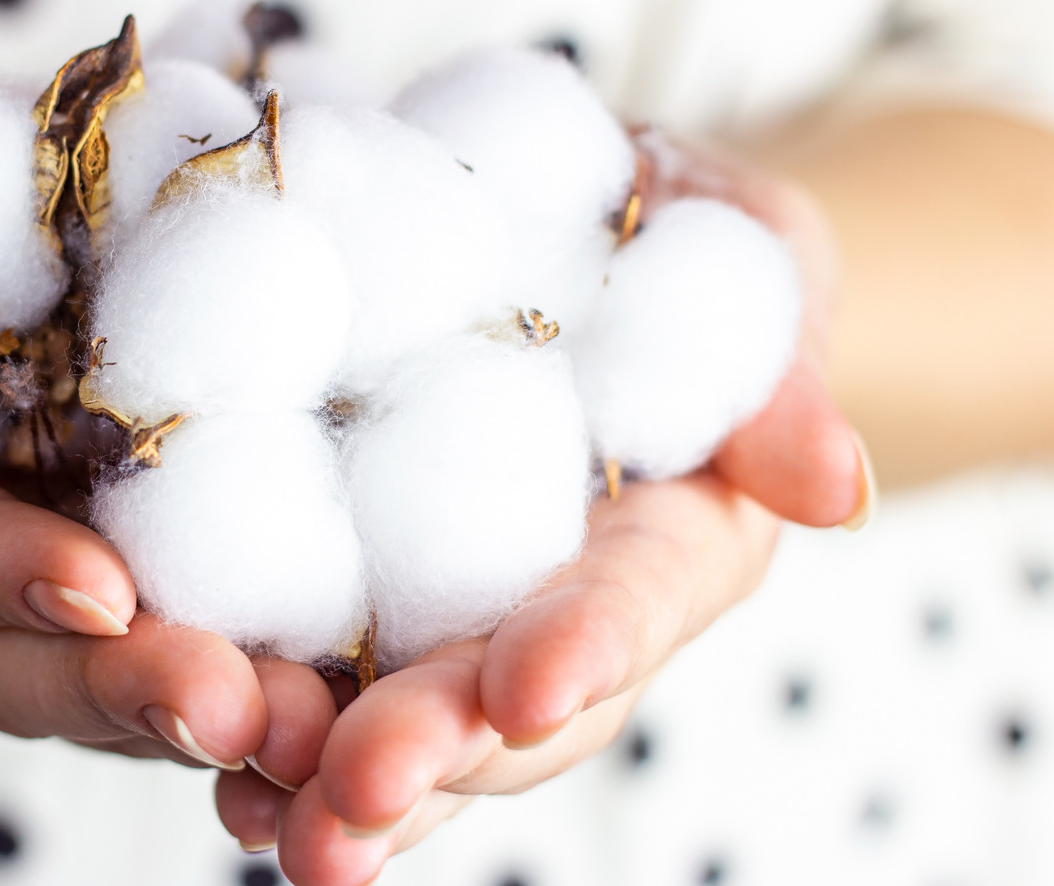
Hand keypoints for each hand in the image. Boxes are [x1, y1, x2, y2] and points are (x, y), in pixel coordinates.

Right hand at [0, 142, 270, 770]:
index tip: (100, 591)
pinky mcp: (113, 624)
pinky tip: (330, 710)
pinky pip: (168, 679)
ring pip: (96, 700)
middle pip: (8, 667)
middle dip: (118, 689)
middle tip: (234, 704)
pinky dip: (247, 699)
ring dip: (202, 716)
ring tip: (304, 726)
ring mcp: (15, 628)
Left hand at [212, 147, 874, 884]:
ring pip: (405, 726)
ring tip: (260, 818)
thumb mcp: (743, 258)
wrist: (564, 235)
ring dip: (334, 783)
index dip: (586, 649)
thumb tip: (837, 490)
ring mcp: (452, 620)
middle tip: (357, 793)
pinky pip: (311, 676)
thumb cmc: (674, 239)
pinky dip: (265, 733)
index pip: (632, 606)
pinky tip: (216, 772)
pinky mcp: (354, 601)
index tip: (528, 691)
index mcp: (666, 544)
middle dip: (437, 753)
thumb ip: (776, 370)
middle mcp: (555, 611)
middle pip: (504, 707)